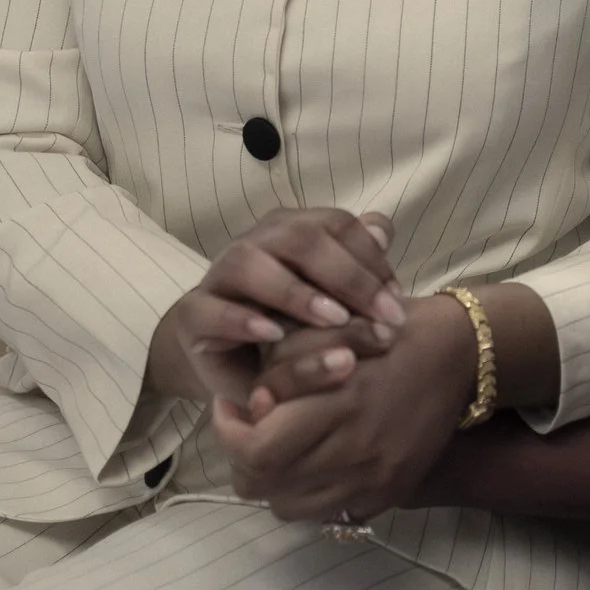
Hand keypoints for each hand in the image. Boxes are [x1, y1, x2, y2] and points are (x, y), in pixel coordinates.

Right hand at [145, 208, 403, 405]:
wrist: (229, 364)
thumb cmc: (290, 327)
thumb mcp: (330, 303)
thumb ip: (357, 266)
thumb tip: (383, 231)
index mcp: (291, 231)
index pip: (336, 224)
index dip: (371, 257)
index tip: (397, 300)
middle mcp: (255, 244)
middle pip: (299, 238)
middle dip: (347, 275)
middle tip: (382, 316)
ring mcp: (219, 276)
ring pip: (250, 263)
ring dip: (297, 292)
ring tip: (334, 320)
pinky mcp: (192, 315)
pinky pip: (211, 309)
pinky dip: (243, 319)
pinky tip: (273, 334)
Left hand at [213, 292, 480, 522]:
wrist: (459, 354)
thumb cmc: (387, 331)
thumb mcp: (329, 330)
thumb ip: (282, 370)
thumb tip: (254, 408)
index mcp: (341, 404)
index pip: (257, 450)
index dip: (228, 431)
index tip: (230, 406)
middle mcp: (357, 453)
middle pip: (264, 487)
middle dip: (243, 458)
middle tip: (250, 427)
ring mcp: (375, 481)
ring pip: (289, 508)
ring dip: (274, 481)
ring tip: (282, 445)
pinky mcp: (389, 495)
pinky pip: (328, 512)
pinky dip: (310, 492)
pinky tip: (317, 458)